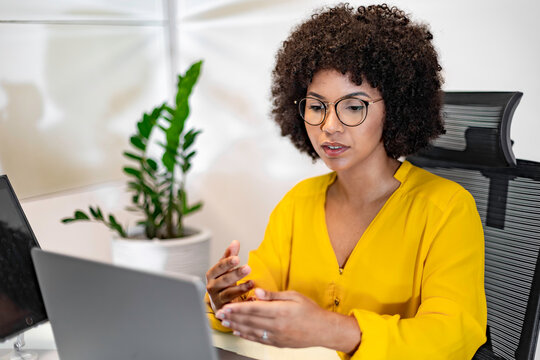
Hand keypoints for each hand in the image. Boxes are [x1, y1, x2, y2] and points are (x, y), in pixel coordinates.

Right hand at [206, 240, 253, 311]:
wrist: (218, 302)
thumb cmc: (222, 282)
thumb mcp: (225, 269)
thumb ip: (230, 256)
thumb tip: (235, 242)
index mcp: (211, 275)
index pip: (219, 268)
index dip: (227, 263)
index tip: (237, 258)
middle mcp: (212, 288)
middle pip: (223, 281)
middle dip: (235, 275)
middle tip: (247, 268)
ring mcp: (217, 300)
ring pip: (228, 294)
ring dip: (240, 289)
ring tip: (252, 283)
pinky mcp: (224, 311)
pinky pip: (235, 307)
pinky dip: (244, 303)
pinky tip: (253, 298)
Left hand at [215, 289, 360, 351]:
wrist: (323, 330)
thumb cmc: (310, 310)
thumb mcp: (294, 296)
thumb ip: (273, 295)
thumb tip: (256, 291)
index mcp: (281, 311)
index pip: (254, 309)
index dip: (237, 308)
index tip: (225, 306)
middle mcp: (277, 325)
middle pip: (249, 321)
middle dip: (232, 317)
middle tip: (218, 313)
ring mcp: (276, 336)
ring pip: (251, 331)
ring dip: (236, 326)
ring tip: (224, 322)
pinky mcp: (277, 343)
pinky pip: (258, 339)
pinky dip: (246, 335)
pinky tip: (237, 331)